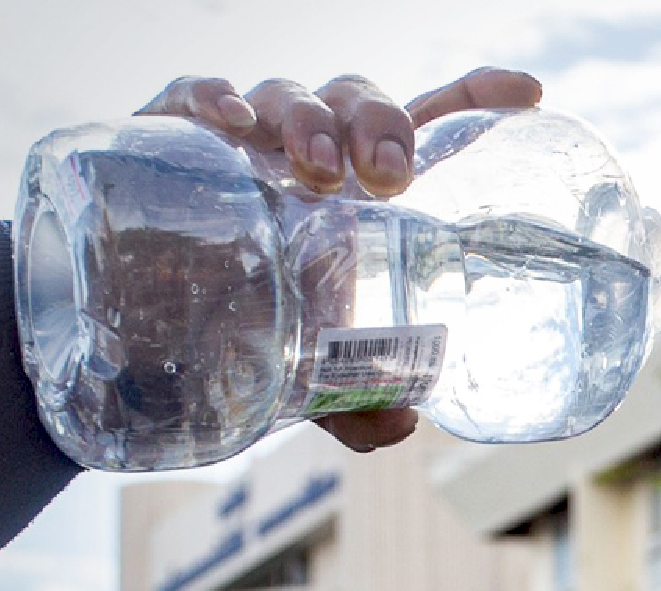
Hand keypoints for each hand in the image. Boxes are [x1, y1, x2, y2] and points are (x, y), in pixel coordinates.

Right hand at [134, 67, 543, 453]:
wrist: (135, 332)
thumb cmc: (245, 328)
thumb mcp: (308, 373)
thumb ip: (355, 402)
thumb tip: (398, 426)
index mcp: (360, 189)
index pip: (425, 125)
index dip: (474, 100)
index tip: (525, 95)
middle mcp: (310, 154)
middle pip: (360, 102)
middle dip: (379, 124)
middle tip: (390, 176)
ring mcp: (243, 141)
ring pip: (290, 94)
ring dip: (310, 118)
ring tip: (317, 166)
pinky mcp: (170, 137)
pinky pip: (191, 97)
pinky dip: (214, 99)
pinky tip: (234, 125)